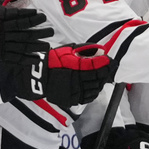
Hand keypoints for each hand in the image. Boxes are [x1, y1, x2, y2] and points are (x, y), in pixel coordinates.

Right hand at [0, 44, 114, 107]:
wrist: (37, 77)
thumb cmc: (53, 61)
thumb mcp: (68, 50)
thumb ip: (84, 49)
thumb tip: (100, 49)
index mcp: (76, 68)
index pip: (98, 66)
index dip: (106, 64)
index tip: (111, 61)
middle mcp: (77, 81)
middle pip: (99, 78)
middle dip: (106, 72)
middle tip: (110, 68)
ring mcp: (75, 92)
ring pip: (95, 88)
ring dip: (101, 82)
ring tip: (102, 76)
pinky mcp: (72, 100)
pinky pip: (88, 97)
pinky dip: (94, 91)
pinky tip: (94, 86)